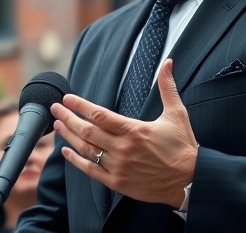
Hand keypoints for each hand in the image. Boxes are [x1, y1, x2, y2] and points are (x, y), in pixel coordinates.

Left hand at [51, 58, 198, 207]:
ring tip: (57, 125)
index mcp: (135, 130)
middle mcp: (123, 149)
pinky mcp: (118, 183)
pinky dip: (76, 160)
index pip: (99, 115)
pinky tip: (66, 151)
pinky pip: (91, 171)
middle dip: (68, 118)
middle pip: (87, 131)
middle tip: (55, 108)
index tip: (68, 98)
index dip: (80, 106)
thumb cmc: (183, 146)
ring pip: (86, 150)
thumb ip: (168, 87)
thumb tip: (168, 62)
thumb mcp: (177, 114)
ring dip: (69, 137)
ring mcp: (119, 167)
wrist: (190, 180)